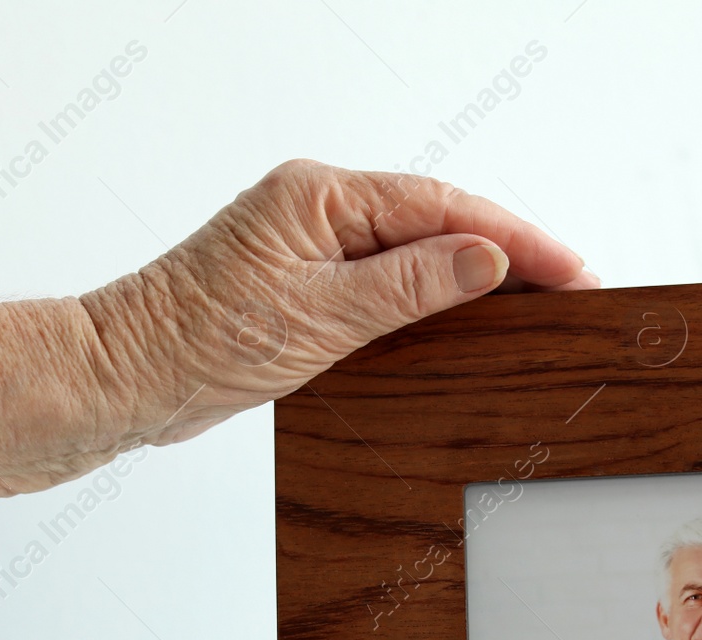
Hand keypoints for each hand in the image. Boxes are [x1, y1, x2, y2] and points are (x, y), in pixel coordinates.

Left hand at [80, 159, 598, 445]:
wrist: (129, 379)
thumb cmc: (196, 341)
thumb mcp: (318, 316)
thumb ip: (407, 286)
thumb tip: (483, 257)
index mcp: (319, 197)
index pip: (442, 208)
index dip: (515, 239)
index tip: (572, 269)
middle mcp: (317, 211)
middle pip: (436, 222)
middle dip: (507, 254)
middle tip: (572, 288)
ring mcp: (310, 248)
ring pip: (415, 253)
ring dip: (473, 278)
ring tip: (537, 306)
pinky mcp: (304, 285)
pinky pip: (387, 283)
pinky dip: (432, 300)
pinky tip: (464, 322)